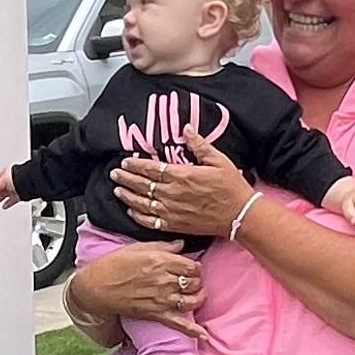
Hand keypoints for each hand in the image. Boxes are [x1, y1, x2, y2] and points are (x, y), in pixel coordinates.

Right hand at [0, 167, 16, 206]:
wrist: (30, 183)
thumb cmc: (18, 177)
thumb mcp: (3, 181)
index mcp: (6, 173)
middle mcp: (10, 180)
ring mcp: (15, 188)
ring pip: (5, 194)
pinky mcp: (20, 195)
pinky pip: (12, 200)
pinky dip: (8, 203)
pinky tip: (4, 206)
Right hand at [66, 239, 201, 335]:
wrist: (95, 287)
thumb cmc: (112, 265)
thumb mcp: (137, 247)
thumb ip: (163, 246)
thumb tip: (181, 244)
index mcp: (161, 261)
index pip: (192, 266)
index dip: (195, 267)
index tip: (191, 268)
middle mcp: (165, 280)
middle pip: (195, 282)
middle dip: (197, 282)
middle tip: (192, 281)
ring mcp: (161, 299)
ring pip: (192, 301)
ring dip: (198, 299)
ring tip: (196, 297)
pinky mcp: (155, 314)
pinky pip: (179, 323)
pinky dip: (192, 330)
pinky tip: (203, 334)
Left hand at [116, 124, 250, 242]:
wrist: (240, 214)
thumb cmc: (231, 187)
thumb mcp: (218, 160)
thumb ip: (199, 145)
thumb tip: (187, 129)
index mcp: (181, 175)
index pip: (151, 168)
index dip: (136, 165)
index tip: (125, 162)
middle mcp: (172, 194)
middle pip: (142, 185)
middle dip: (126, 178)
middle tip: (114, 174)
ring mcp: (171, 211)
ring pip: (142, 203)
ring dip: (128, 196)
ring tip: (117, 190)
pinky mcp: (174, 225)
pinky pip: (150, 221)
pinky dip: (138, 216)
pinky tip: (131, 210)